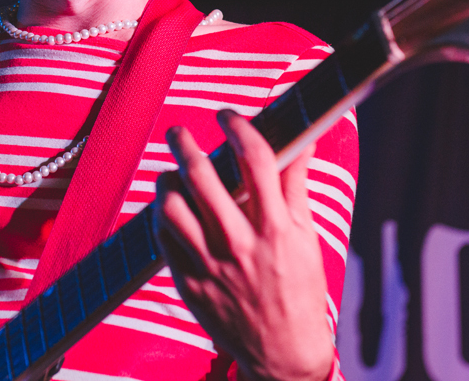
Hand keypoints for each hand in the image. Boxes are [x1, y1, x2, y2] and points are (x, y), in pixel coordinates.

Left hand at [154, 111, 333, 380]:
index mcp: (277, 229)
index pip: (256, 160)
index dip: (239, 126)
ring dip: (166, 181)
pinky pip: (163, 239)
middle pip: (203, 177)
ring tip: (171, 174)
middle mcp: (242, 246)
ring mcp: (212, 267)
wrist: (284, 352)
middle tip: (180, 133)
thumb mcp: (306, 235)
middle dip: (186, 144)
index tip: (227, 116)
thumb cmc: (299, 288)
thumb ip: (296, 185)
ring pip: (172, 208)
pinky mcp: (190, 284)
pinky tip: (169, 207)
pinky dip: (162, 216)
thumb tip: (303, 141)